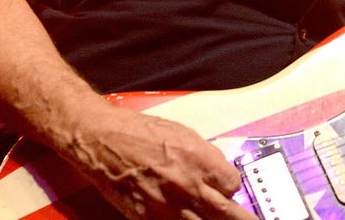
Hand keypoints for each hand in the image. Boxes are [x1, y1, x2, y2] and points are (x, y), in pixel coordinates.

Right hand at [67, 106, 255, 218]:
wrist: (103, 141)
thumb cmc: (140, 133)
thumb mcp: (184, 135)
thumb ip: (206, 158)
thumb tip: (220, 174)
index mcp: (200, 159)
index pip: (233, 184)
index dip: (232, 188)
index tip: (229, 190)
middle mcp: (187, 184)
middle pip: (226, 213)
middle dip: (241, 219)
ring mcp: (167, 205)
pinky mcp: (147, 218)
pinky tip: (189, 219)